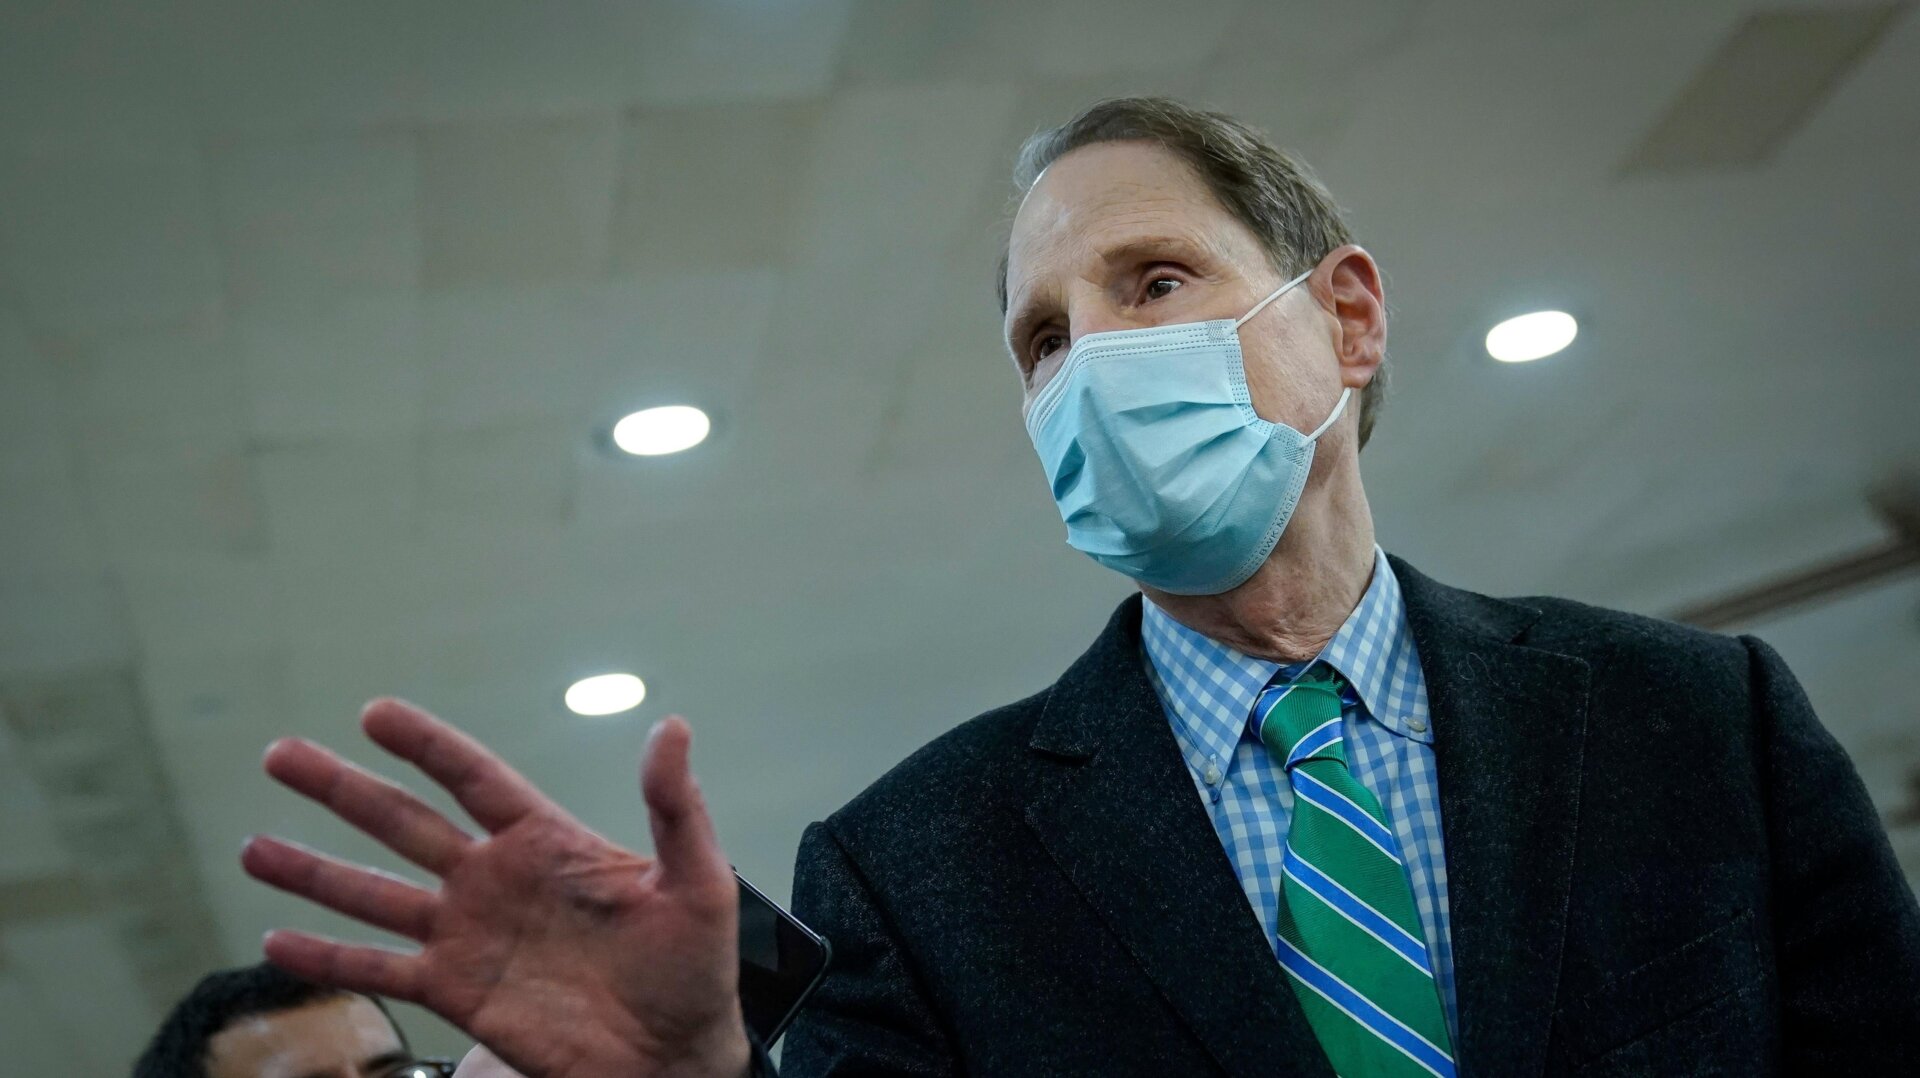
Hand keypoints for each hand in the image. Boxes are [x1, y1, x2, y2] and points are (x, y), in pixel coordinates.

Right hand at [242, 699, 750, 1077]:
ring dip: (313, 871)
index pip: (473, 777)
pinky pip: (381, 971)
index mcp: (548, 840)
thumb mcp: (699, 880)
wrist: (676, 1051)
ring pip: (374, 893)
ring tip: (252, 846)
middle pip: (403, 822)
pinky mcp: (458, 992)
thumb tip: (673, 727)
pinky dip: (327, 959)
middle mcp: (496, 879)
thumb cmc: (695, 964)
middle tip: (280, 754)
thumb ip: (676, 807)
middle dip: (341, 790)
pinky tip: (275, 943)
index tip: (373, 712)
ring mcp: (470, 935)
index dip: (424, 744)